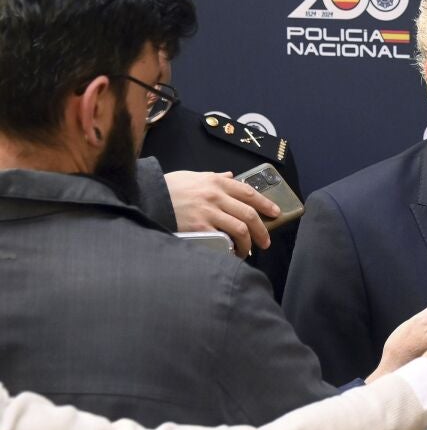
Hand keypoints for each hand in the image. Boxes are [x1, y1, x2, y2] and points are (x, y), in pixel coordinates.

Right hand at [164, 171, 278, 256]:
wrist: (147, 197)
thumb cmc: (170, 187)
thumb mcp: (194, 176)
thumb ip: (215, 178)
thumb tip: (231, 176)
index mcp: (216, 182)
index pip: (249, 193)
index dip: (266, 204)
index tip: (276, 213)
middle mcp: (215, 196)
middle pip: (249, 214)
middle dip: (261, 230)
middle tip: (266, 242)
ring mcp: (207, 213)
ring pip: (239, 229)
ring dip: (248, 243)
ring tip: (247, 250)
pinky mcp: (198, 228)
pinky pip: (222, 240)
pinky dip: (230, 248)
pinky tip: (230, 253)